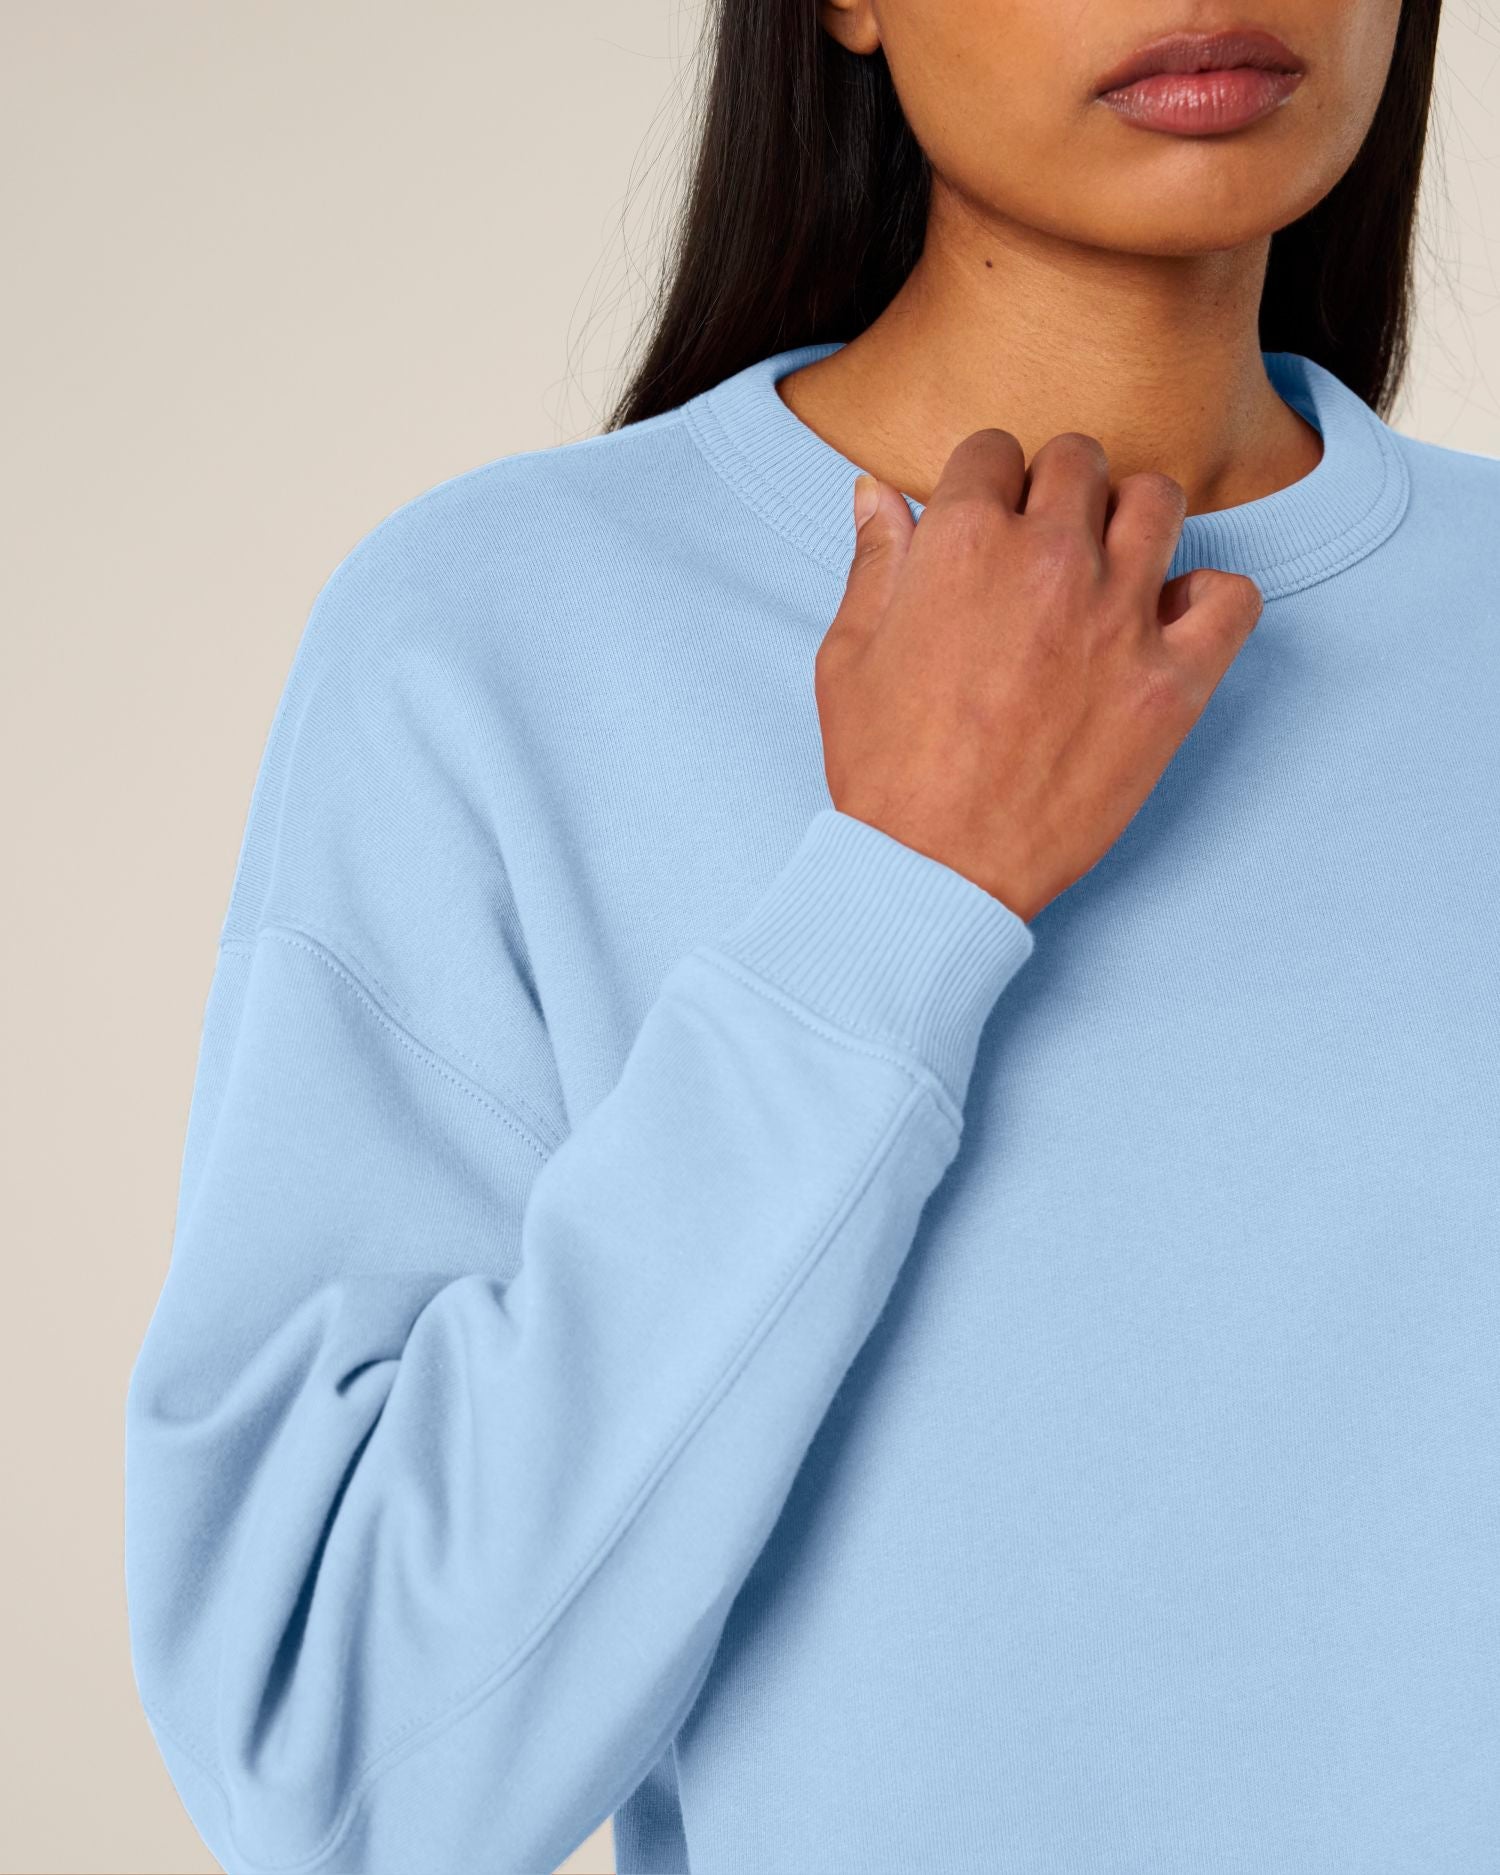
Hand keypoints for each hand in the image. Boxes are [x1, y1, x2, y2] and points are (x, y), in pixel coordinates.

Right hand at [815, 429, 1262, 921]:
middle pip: (1081, 461)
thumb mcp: (849, 655)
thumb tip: (877, 491)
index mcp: (965, 541)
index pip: (995, 450)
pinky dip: (1210, 601)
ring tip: (1111, 571)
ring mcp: (1121, 618)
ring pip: (1159, 501)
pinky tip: (1170, 626)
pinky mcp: (1173, 683)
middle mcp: (1052, 560)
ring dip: (1133, 523)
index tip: (987, 524)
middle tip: (1045, 550)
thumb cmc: (885, 768)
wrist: (934, 868)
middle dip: (1058, 492)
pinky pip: (1233, 596)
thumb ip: (874, 561)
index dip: (986, 486)